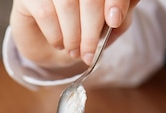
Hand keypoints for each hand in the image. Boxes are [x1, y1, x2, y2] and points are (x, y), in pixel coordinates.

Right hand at [10, 0, 137, 68]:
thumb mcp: (104, 27)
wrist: (45, 42)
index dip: (116, 1)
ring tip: (74, 51)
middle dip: (92, 30)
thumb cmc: (79, 29)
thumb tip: (120, 17)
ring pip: (68, 5)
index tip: (114, 21)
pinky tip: (59, 43)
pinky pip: (46, 13)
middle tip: (89, 54)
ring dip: (73, 36)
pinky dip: (55, 35)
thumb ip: (119, 18)